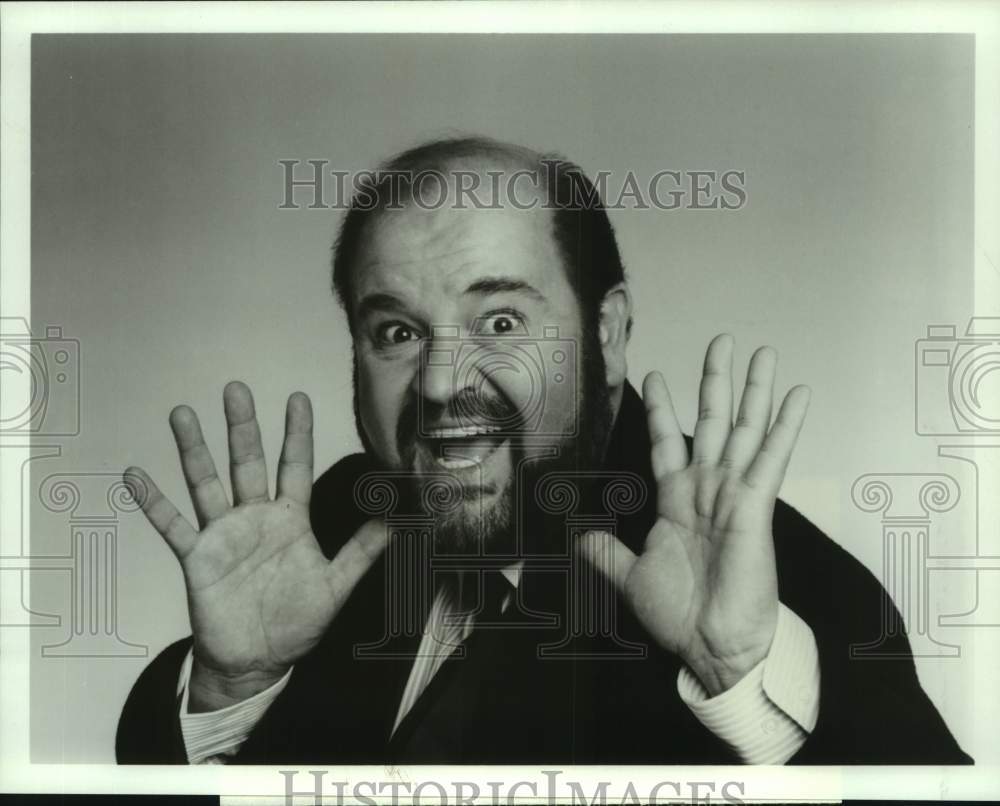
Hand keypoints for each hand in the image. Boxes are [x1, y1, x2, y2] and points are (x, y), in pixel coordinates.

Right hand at [124, 382, 387, 710]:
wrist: (257, 661)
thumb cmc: (296, 622)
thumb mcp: (337, 585)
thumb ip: (363, 550)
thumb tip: (398, 520)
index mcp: (290, 519)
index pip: (295, 466)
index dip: (297, 433)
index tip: (297, 397)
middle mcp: (255, 518)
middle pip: (248, 462)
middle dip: (243, 426)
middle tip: (236, 388)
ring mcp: (223, 534)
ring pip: (207, 483)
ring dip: (194, 450)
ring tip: (182, 414)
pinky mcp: (197, 557)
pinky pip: (172, 525)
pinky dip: (153, 501)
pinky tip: (136, 474)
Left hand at [579, 335, 809, 694]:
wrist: (712, 644)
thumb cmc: (680, 613)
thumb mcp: (630, 576)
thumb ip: (607, 552)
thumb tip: (579, 535)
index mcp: (676, 500)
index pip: (669, 442)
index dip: (664, 409)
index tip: (656, 375)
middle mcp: (707, 489)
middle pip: (711, 421)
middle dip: (716, 381)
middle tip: (722, 341)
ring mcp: (734, 494)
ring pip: (744, 429)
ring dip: (753, 390)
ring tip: (762, 353)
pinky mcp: (756, 505)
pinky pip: (771, 457)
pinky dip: (785, 425)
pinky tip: (797, 395)